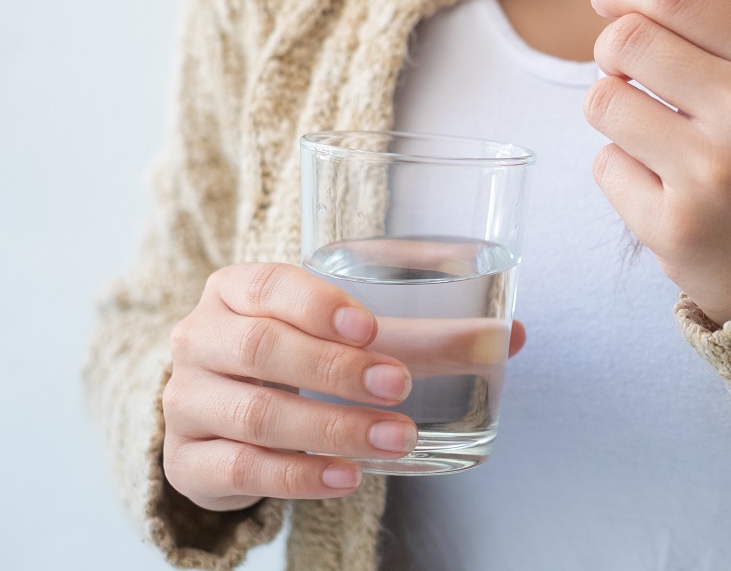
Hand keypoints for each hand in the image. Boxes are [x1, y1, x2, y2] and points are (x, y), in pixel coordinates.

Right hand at [163, 262, 525, 511]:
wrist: (223, 417)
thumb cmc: (295, 356)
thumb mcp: (347, 336)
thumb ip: (426, 334)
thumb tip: (511, 336)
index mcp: (236, 291)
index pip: (266, 285)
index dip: (317, 304)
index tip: (370, 325)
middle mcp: (201, 338)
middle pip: (263, 349)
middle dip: (336, 370)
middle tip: (399, 385)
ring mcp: (186, 401)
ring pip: (258, 414)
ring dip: (333, 429)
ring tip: (395, 439)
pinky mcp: (188, 461)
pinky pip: (243, 469)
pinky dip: (301, 476)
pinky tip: (349, 477)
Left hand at [585, 0, 730, 325]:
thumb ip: (711, 36)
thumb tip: (615, 1)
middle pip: (627, 42)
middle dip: (610, 50)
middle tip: (624, 70)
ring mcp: (712, 175)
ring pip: (604, 102)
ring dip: (615, 112)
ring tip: (654, 136)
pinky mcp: (675, 227)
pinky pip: (607, 165)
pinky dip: (624, 171)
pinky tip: (666, 187)